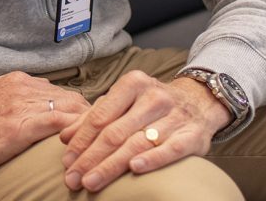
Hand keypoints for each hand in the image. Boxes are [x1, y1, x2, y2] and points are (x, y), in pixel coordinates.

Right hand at [0, 72, 89, 178]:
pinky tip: (85, 142)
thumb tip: (26, 103)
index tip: (83, 122)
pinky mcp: (24, 125)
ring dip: (87, 124)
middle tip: (98, 134)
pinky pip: (63, 122)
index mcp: (17, 81)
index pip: (58, 91)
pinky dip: (78, 130)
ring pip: (72, 107)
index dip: (74, 107)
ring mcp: (25, 105)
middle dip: (87, 115)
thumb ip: (10, 96)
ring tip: (98, 140)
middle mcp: (25, 87)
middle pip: (71, 97)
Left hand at [58, 71, 231, 191]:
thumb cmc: (151, 104)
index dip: (81, 140)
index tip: (66, 160)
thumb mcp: (124, 102)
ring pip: (137, 143)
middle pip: (115, 132)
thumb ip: (95, 116)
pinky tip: (134, 169)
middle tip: (72, 178)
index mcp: (133, 84)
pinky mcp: (193, 135)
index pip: (100, 115)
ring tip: (91, 182)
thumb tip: (65, 137)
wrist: (199, 102)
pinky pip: (170, 149)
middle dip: (90, 158)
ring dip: (111, 166)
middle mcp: (154, 97)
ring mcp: (175, 116)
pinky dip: (152, 159)